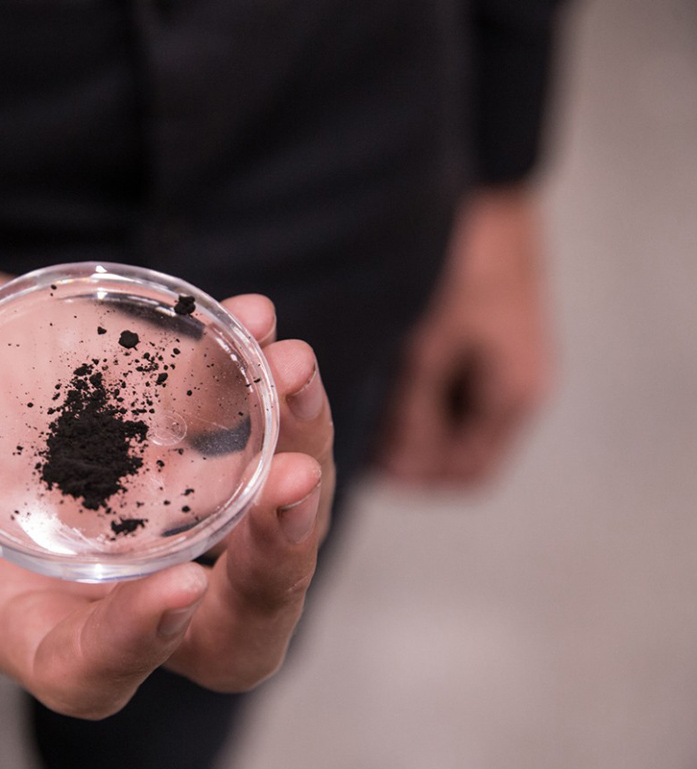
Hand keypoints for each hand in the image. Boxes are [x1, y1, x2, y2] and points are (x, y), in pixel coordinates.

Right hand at [0, 234, 334, 717]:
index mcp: (1, 604)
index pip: (84, 671)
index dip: (139, 650)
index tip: (182, 588)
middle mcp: (87, 572)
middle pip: (216, 630)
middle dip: (273, 569)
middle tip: (292, 480)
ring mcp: (133, 504)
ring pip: (252, 527)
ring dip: (295, 453)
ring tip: (288, 363)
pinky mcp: (154, 435)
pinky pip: (235, 431)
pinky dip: (260, 384)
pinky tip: (256, 316)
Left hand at [377, 187, 551, 486]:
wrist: (486, 193)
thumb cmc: (458, 266)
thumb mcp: (427, 346)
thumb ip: (412, 413)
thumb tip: (395, 470)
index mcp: (513, 397)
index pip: (464, 473)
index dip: (411, 476)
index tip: (358, 460)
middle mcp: (516, 389)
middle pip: (458, 454)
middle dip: (407, 453)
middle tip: (350, 434)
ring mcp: (503, 366)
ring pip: (451, 424)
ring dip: (410, 424)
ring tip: (359, 402)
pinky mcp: (487, 343)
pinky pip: (450, 390)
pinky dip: (418, 394)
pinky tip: (379, 373)